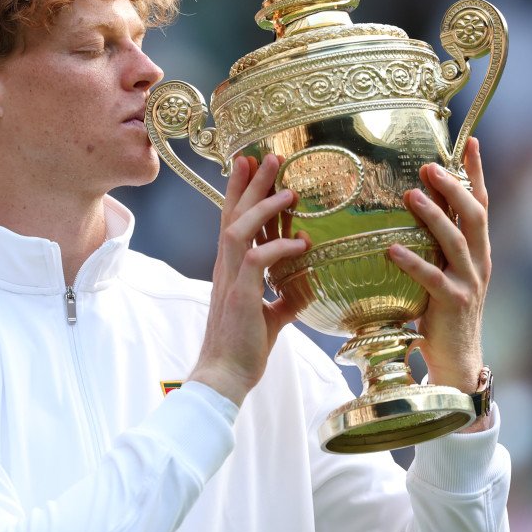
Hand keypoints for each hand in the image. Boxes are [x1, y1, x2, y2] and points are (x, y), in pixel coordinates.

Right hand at [188, 154, 308, 406]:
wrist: (225, 375)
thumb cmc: (244, 348)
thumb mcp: (272, 316)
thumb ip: (286, 297)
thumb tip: (306, 287)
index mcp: (232, 268)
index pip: (233, 219)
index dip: (240, 190)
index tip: (250, 164)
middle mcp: (227, 266)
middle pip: (234, 213)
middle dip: (251, 183)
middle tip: (269, 156)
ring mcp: (231, 278)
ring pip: (240, 228)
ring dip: (264, 206)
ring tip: (289, 191)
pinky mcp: (241, 294)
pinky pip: (258, 259)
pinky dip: (280, 247)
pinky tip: (302, 243)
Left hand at [388, 137, 489, 394]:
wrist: (457, 360)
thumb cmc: (441, 312)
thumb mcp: (442, 270)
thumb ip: (434, 243)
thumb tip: (411, 206)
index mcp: (478, 250)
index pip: (481, 203)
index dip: (476, 173)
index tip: (471, 141)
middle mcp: (479, 261)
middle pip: (474, 215)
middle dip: (454, 187)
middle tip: (429, 166)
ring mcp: (469, 282)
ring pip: (455, 241)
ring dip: (434, 215)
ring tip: (410, 195)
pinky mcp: (453, 304)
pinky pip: (432, 278)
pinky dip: (412, 262)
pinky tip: (391, 249)